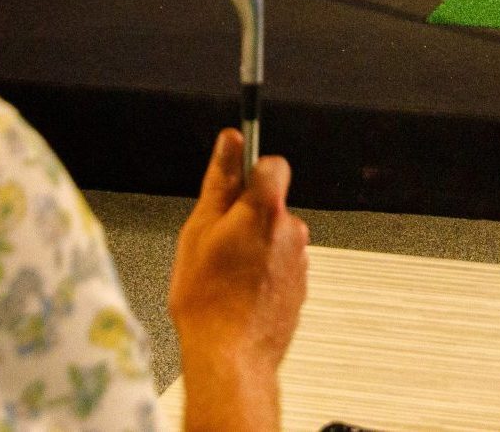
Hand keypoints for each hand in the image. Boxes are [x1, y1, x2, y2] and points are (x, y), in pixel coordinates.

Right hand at [169, 130, 308, 378]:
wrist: (229, 358)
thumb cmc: (208, 299)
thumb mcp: (199, 231)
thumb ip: (220, 180)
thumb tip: (230, 141)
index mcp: (267, 208)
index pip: (271, 164)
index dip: (249, 172)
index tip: (232, 185)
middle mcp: (291, 229)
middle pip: (270, 204)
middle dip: (246, 216)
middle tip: (217, 243)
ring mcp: (299, 259)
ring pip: (274, 237)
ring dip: (254, 247)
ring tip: (225, 276)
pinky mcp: (300, 286)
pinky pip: (280, 265)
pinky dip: (263, 272)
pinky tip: (239, 293)